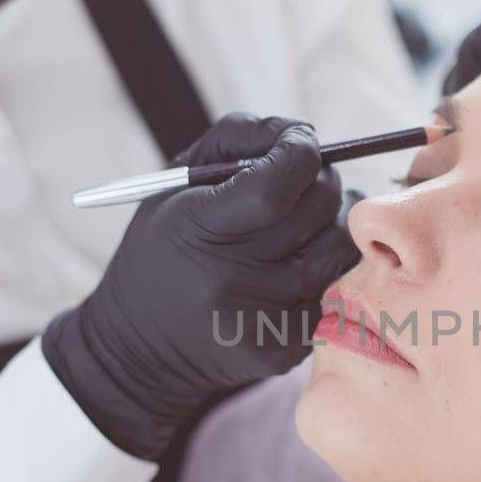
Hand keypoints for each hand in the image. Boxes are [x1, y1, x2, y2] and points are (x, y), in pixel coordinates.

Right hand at [43, 113, 358, 459]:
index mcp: (196, 231)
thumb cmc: (162, 251)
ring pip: (340, 248)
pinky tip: (294, 266)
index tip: (302, 140)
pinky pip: (334, 288)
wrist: (140, 349)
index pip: (276, 186)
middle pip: (319, 210)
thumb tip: (301, 132)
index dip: (301, 152)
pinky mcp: (286, 348)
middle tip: (306, 178)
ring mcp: (264, 320)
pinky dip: (323, 267)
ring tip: (305, 219)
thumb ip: (236, 140)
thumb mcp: (174, 184)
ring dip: (332, 221)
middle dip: (322, 179)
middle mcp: (232, 280)